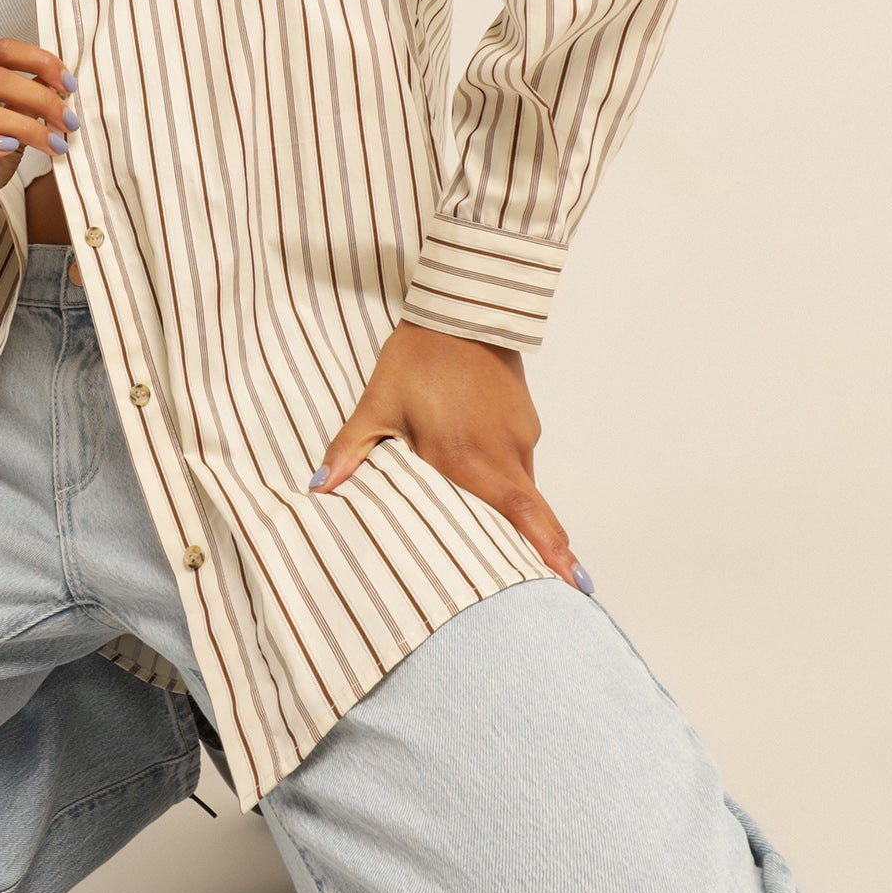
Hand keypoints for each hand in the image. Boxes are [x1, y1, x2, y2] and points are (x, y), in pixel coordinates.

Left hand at [308, 322, 592, 591]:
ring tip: (504, 536)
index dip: (548, 552)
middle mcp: (502, 451)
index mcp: (465, 456)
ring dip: (515, 511)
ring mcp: (521, 434)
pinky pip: (520, 462)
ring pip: (523, 487)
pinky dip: (508, 479)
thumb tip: (317, 488)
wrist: (461, 307)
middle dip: (550, 550)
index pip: (518, 516)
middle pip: (531, 513)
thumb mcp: (376, 404)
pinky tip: (484, 472)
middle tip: (569, 584)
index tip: (574, 585)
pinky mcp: (526, 420)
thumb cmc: (418, 356)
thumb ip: (350, 451)